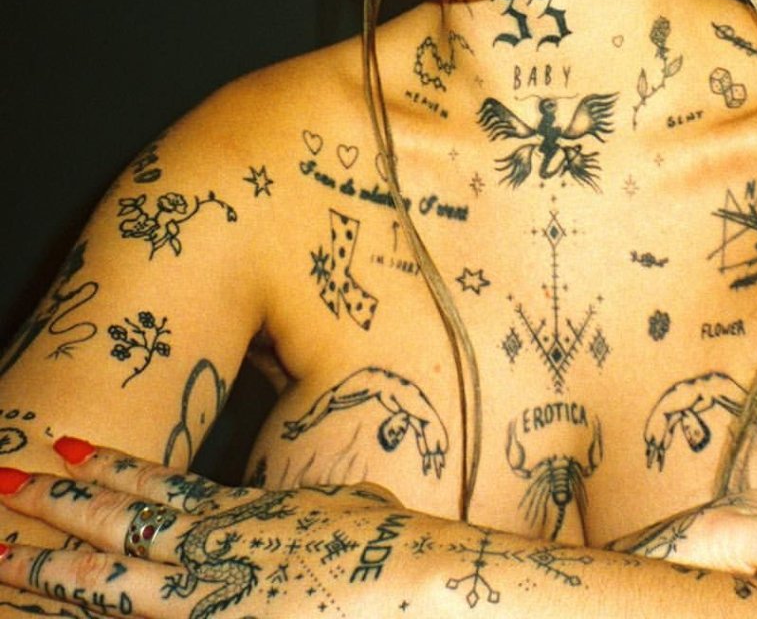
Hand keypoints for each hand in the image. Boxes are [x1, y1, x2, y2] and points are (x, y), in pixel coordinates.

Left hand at [0, 438, 405, 616]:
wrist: (419, 580)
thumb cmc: (399, 545)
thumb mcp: (351, 507)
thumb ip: (317, 507)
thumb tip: (321, 506)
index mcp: (246, 514)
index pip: (159, 487)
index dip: (108, 467)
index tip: (63, 446)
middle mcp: (215, 550)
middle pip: (116, 525)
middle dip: (52, 507)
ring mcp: (210, 597)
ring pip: (108, 582)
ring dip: (45, 568)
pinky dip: (93, 617)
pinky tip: (50, 613)